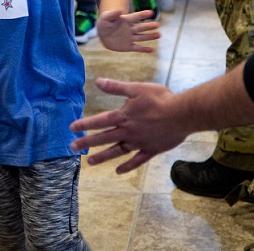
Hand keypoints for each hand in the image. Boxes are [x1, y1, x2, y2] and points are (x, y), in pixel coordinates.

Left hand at [69, 79, 184, 172]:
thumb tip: (98, 81)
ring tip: (90, 162)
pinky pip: (136, 161)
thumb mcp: (136, 88)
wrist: (181, 114)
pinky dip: (127, 166)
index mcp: (124, 116)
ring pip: (117, 151)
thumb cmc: (160, 98)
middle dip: (87, 143)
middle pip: (104, 138)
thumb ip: (116, 87)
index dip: (85, 124)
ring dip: (103, 156)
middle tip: (73, 148)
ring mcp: (139, 143)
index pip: (99, 121)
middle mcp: (128, 131)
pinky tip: (118, 171)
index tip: (72, 128)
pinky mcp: (150, 150)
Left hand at [97, 9, 159, 52]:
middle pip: (140, 27)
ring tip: (159, 34)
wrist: (102, 35)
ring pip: (141, 37)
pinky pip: (137, 48)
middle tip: (157, 24)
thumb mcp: (105, 17)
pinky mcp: (128, 46)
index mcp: (125, 20)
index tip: (151, 12)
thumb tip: (120, 9)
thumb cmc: (103, 24)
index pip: (135, 17)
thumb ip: (112, 14)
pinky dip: (144, 49)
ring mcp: (130, 38)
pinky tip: (152, 49)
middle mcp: (130, 29)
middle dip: (148, 26)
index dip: (142, 14)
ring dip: (150, 36)